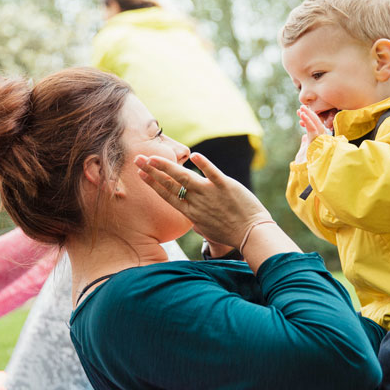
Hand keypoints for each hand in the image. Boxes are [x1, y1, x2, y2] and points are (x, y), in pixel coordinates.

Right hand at [135, 152, 271, 249]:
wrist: (252, 234)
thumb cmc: (230, 233)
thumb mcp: (206, 228)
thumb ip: (196, 218)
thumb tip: (191, 214)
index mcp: (191, 213)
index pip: (166, 196)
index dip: (152, 183)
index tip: (140, 174)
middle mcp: (197, 202)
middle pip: (169, 184)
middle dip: (152, 171)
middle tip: (137, 159)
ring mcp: (210, 194)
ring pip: (185, 178)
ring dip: (167, 167)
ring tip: (153, 157)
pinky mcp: (226, 186)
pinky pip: (212, 173)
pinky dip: (204, 164)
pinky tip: (193, 155)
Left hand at [295, 105, 330, 162]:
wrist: (304, 175)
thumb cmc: (304, 166)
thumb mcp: (304, 152)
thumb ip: (305, 143)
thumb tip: (304, 136)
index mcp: (320, 142)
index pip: (316, 128)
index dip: (309, 120)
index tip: (301, 114)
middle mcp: (323, 141)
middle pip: (318, 124)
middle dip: (309, 115)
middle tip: (301, 108)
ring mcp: (322, 142)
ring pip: (316, 125)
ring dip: (309, 116)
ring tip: (301, 109)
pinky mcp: (318, 143)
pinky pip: (314, 129)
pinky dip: (308, 121)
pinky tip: (303, 115)